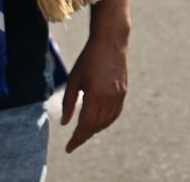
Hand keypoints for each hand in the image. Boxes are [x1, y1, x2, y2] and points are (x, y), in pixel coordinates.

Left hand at [61, 32, 127, 152]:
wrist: (111, 41)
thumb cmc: (89, 58)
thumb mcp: (74, 79)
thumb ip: (69, 102)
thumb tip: (65, 123)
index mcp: (95, 95)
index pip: (85, 125)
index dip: (77, 139)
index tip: (68, 148)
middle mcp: (109, 98)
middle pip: (96, 126)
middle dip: (84, 136)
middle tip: (74, 142)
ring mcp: (119, 95)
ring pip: (107, 122)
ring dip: (95, 130)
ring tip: (84, 133)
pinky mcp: (124, 92)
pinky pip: (115, 114)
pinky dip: (106, 122)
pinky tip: (99, 122)